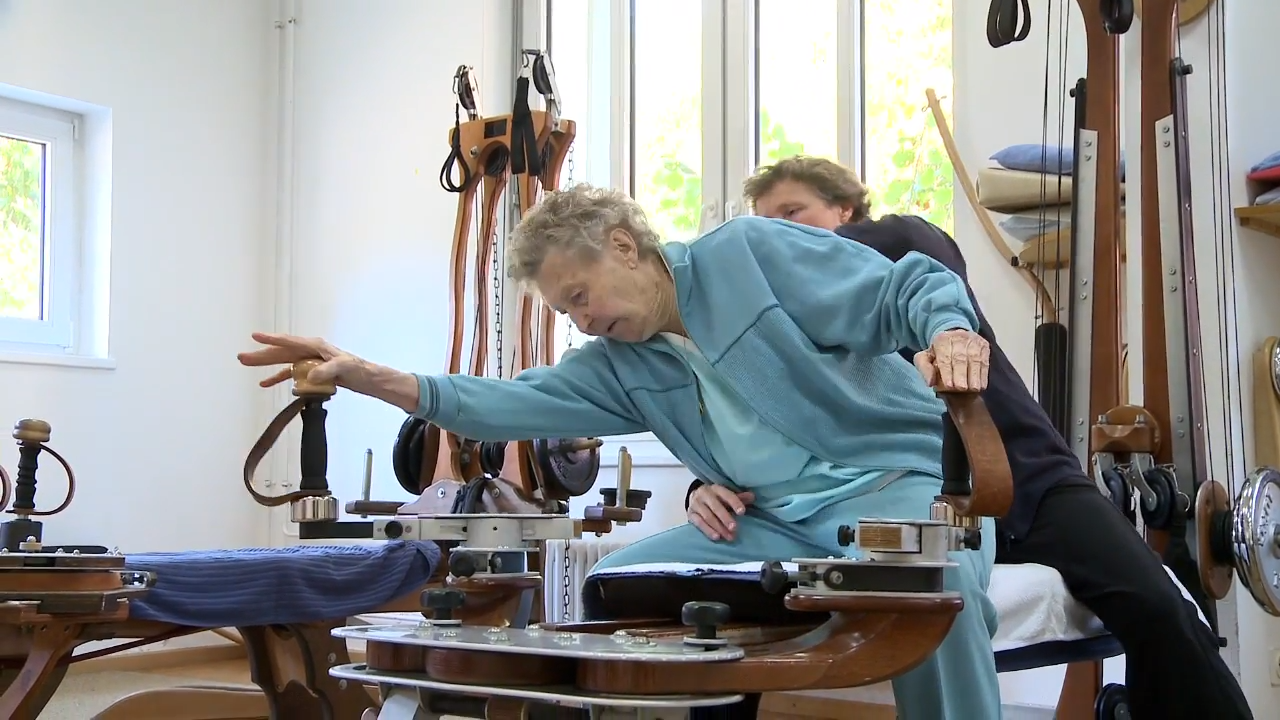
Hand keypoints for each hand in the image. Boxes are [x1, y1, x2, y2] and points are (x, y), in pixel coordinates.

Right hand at [237, 332, 363, 389]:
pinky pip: (290, 374)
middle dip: (261, 354)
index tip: (255, 336)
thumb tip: (307, 376)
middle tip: (241, 357)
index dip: (272, 340)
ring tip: (246, 365)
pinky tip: (265, 383)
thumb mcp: (343, 367)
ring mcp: (309, 361)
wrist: (366, 378)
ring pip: (282, 362)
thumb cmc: (357, 369)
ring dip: (265, 365)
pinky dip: (278, 378)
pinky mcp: (310, 372)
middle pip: (281, 352)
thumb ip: (326, 370)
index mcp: (315, 346)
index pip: (290, 342)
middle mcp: (309, 351)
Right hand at [688, 485, 754, 541]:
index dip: (734, 503)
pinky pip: (699, 523)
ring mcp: (696, 504)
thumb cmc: (716, 498)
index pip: (726, 494)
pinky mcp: (691, 514)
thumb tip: (752, 497)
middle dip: (726, 518)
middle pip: (715, 507)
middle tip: (734, 528)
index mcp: (716, 488)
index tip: (742, 512)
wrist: (695, 497)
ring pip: (707, 516)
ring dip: (719, 527)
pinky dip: (708, 530)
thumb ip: (739, 497)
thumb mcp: (726, 496)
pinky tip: (716, 537)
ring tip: (729, 537)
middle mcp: (704, 494)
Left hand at [913, 329, 990, 391]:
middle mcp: (958, 338)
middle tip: (961, 388)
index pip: (945, 357)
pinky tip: (981, 385)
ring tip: (973, 389)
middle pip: (960, 357)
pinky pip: (985, 361)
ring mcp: (973, 341)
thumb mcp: (926, 358)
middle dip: (961, 374)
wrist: (955, 339)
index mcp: (942, 340)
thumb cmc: (940, 353)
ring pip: (975, 359)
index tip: (949, 385)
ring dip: (974, 375)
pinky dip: (983, 374)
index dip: (947, 372)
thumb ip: (925, 368)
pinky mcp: (984, 346)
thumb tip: (930, 382)